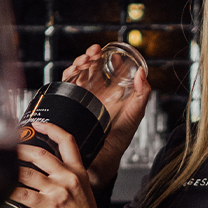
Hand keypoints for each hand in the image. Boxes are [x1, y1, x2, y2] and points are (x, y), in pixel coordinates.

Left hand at [11, 121, 104, 207]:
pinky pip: (24, 194)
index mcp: (78, 171)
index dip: (52, 129)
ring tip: (2, 164)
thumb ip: (67, 177)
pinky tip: (2, 188)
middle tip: (10, 146)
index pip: (67, 141)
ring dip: (12, 167)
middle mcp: (68, 177)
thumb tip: (46, 171)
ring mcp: (58, 191)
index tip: (39, 124)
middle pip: (41, 154)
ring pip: (28, 172)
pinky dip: (10, 190)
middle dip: (21, 148)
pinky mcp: (49, 205)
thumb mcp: (82, 189)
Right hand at [62, 44, 151, 189]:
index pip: (105, 69)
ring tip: (85, 60)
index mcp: (109, 92)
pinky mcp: (69, 105)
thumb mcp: (135, 113)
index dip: (106, 58)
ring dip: (78, 62)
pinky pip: (65, 86)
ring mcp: (81, 98)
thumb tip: (142, 72)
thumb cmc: (121, 137)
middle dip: (89, 56)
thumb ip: (142, 94)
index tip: (108, 51)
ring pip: (76, 74)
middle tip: (93, 52)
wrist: (102, 156)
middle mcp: (94, 93)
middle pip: (88, 68)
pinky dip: (67, 75)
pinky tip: (73, 71)